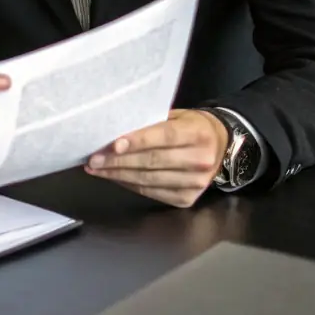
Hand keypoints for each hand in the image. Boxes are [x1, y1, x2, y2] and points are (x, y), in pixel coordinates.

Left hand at [84, 109, 227, 207]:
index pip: (163, 137)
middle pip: (152, 162)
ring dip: (118, 175)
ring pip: (149, 180)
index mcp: (197, 134)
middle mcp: (199, 160)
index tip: (112, 144)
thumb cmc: (191, 126)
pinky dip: (130, 185)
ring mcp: (195, 183)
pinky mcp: (188, 198)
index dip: (137, 141)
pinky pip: (152, 193)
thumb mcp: (177, 116)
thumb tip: (115, 129)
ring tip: (96, 169)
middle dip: (118, 161)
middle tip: (93, 159)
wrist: (221, 146)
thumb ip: (151, 122)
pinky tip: (114, 177)